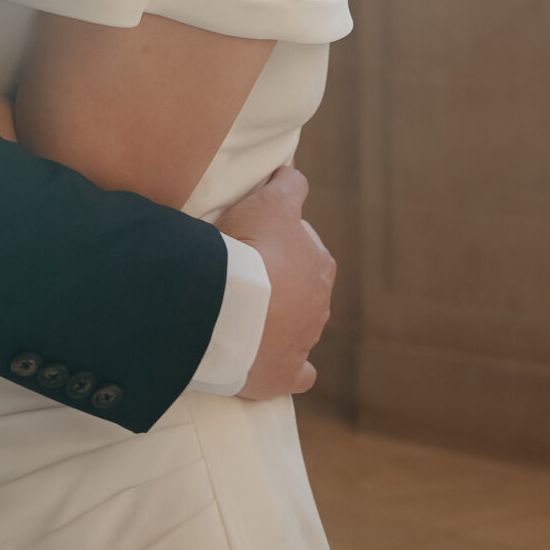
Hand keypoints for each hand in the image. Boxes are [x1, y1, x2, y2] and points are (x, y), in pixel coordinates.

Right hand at [218, 166, 335, 400]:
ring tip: (246, 317)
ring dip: (279, 323)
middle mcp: (319, 306)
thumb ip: (289, 185)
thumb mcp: (272, 201)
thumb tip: (293, 173)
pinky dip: (288, 370)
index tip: (254, 241)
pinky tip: (272, 363)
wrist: (230, 306)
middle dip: (282, 285)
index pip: (305, 249)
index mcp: (319, 266)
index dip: (279, 242)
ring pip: (299, 330)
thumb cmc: (251, 249)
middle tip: (246, 278)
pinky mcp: (283, 375)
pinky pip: (296, 376)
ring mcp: (303, 343)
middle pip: (303, 291)